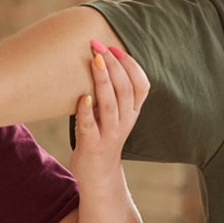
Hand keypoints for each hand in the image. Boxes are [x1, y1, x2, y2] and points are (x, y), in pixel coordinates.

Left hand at [69, 39, 148, 180]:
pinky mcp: (92, 145)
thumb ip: (115, 92)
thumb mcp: (117, 114)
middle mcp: (124, 122)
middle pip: (126, 90)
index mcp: (132, 112)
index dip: (131, 65)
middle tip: (100, 46)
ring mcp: (109, 134)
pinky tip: (82, 97)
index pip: (142, 86)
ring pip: (111, 105)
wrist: (99, 176)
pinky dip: (86, 111)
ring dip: (103, 81)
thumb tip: (101, 57)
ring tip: (95, 61)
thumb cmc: (104, 137)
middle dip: (115, 65)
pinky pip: (90, 127)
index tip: (115, 48)